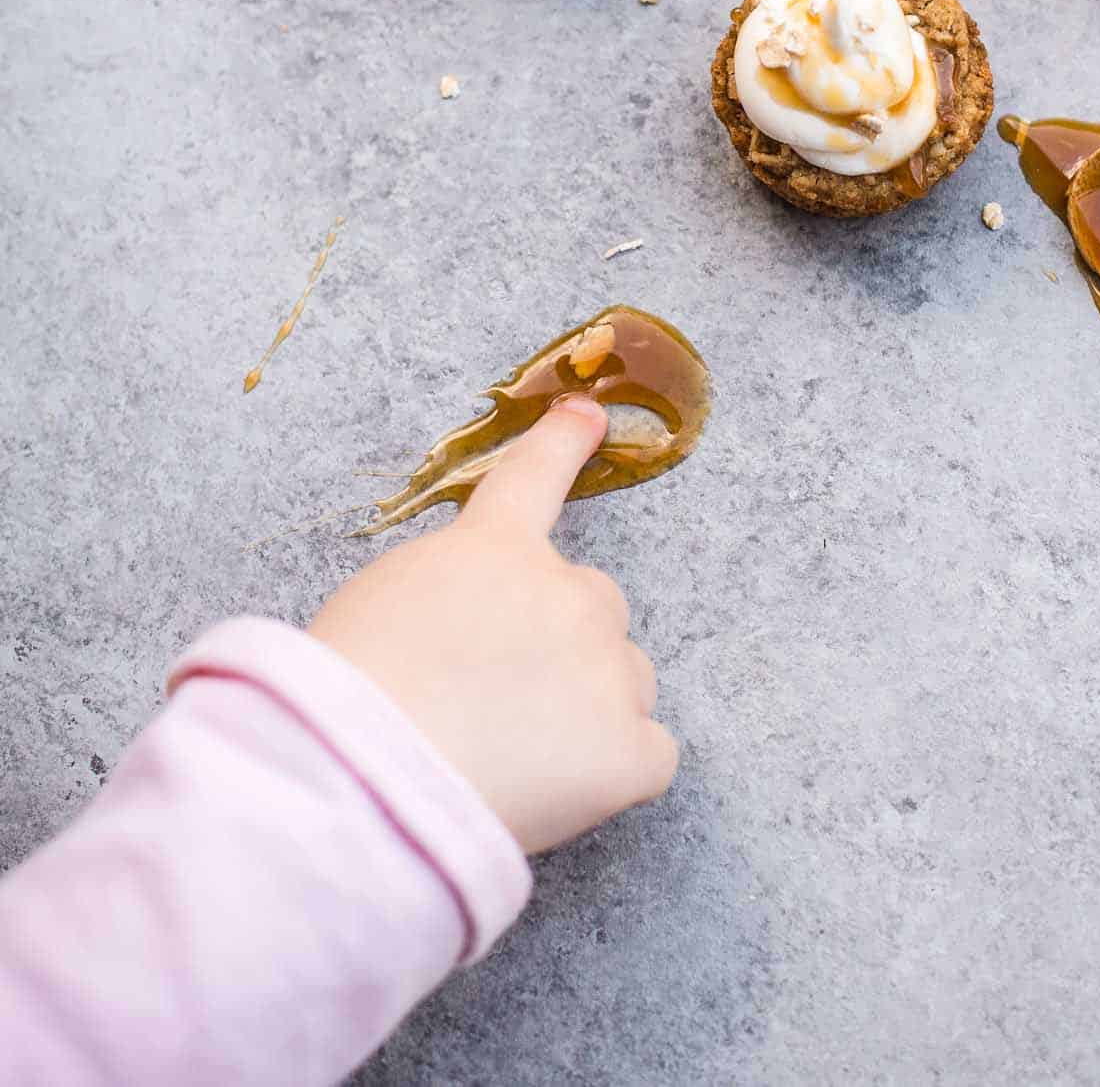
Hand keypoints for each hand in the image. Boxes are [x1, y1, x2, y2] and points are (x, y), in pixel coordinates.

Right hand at [310, 397, 677, 853]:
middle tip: (494, 699)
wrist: (365, 778)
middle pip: (592, 606)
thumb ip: (451, 595)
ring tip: (510, 755)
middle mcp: (568, 593)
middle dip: (558, 645)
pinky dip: (612, 775)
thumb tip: (478, 634)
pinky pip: (648, 755)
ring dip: (587, 710)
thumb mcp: (382, 603)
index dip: (563, 443)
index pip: (535, 476)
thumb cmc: (342, 698)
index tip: (589, 415)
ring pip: (624, 681)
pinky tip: (555, 793)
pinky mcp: (630, 751)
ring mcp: (608, 669)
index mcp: (495, 550)